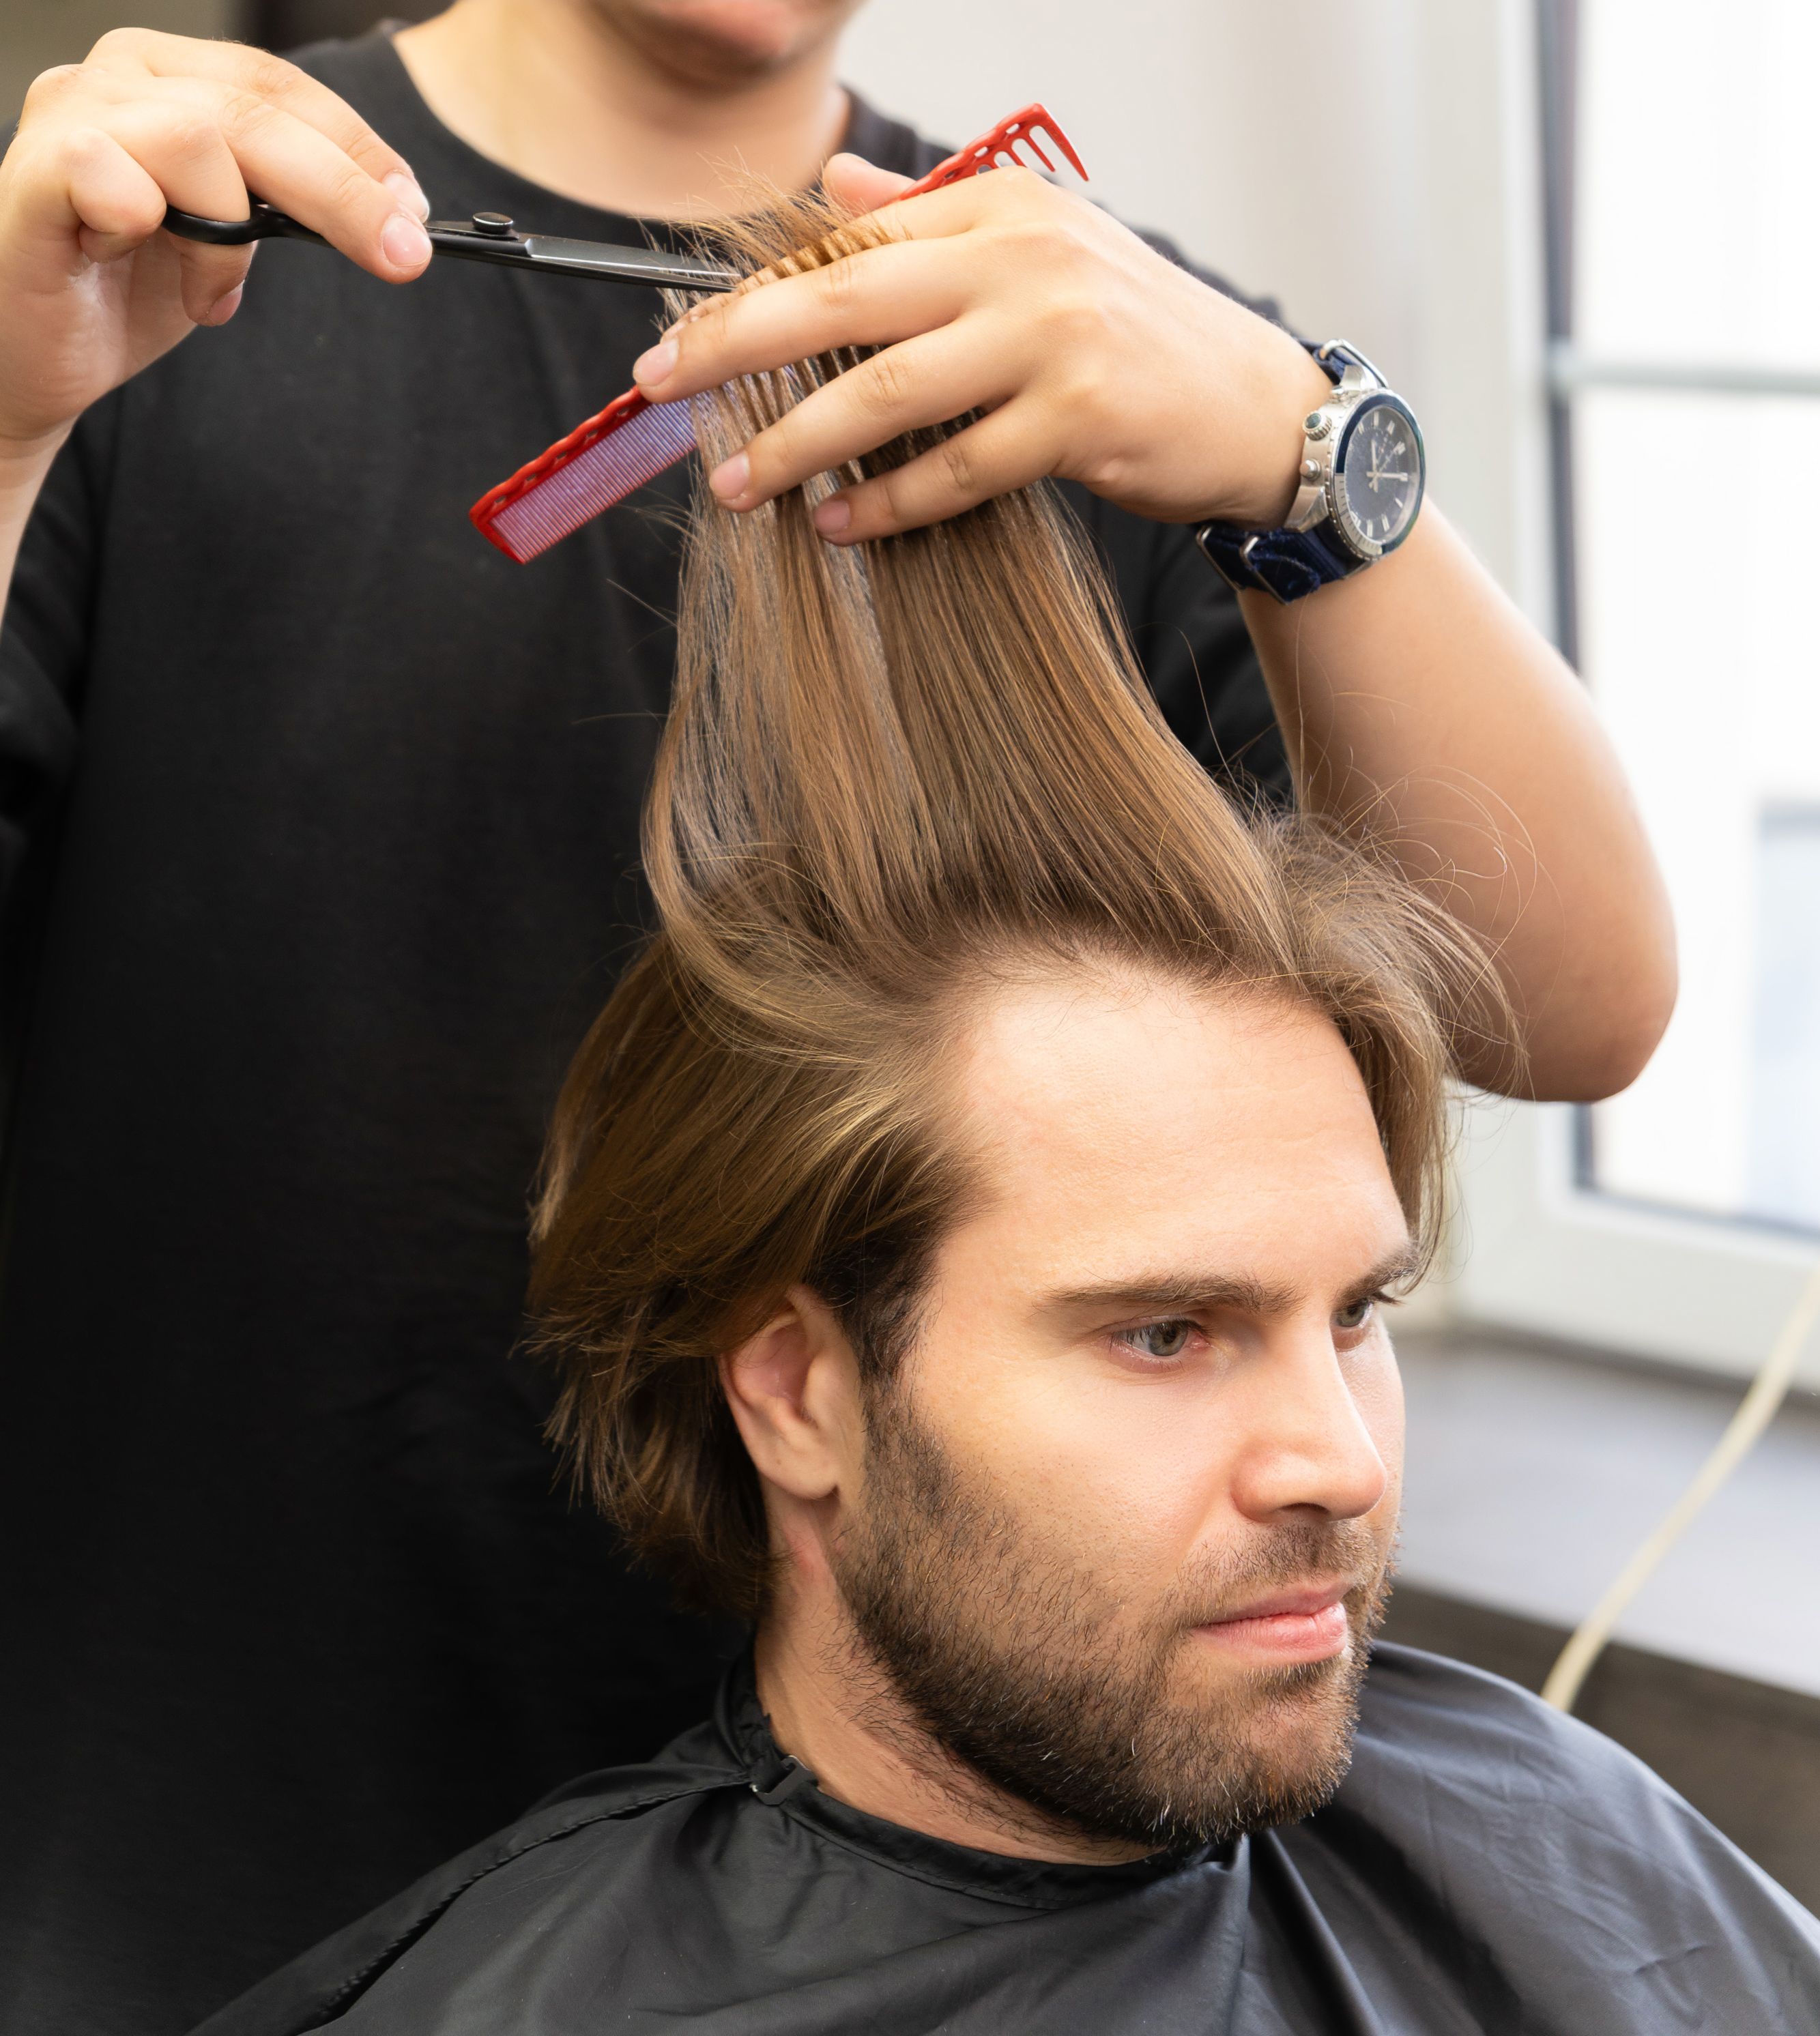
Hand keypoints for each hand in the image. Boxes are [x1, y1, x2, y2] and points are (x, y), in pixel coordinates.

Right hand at [0, 29, 431, 458]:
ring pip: (196, 137)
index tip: (411, 213)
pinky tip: (137, 251)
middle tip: (400, 254)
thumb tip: (392, 213)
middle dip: (344, 190)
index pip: (280, 87)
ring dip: (230, 230)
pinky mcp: (35, 176)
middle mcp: (117, 77)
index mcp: (170, 77)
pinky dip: (146, 216)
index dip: (357, 149)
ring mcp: (69, 116)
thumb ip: (286, 206)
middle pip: (256, 111)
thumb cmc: (126, 287)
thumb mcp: (230, 239)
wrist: (38, 354)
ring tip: (212, 293)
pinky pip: (108, 171)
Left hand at [631, 153, 1333, 542]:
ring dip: (800, 442)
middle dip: (737, 343)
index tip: (680, 337)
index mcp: (998, 206)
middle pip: (845, 298)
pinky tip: (838, 524)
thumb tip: (834, 188)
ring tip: (738, 484)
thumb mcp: (1039, 253)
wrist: (1256, 406)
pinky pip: (957, 469)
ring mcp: (1053, 337)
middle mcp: (1020, 258)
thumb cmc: (1135, 336)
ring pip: (890, 391)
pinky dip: (890, 502)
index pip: (848, 243)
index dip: (754, 292)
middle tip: (657, 384)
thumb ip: (932, 219)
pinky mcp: (1079, 419)